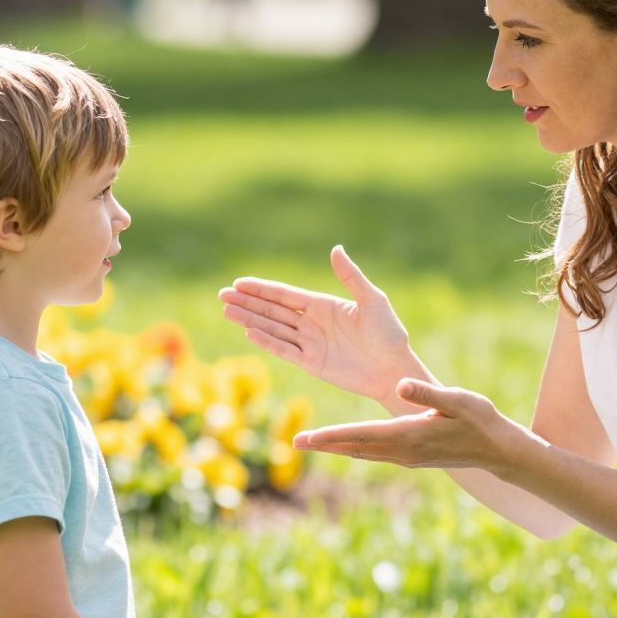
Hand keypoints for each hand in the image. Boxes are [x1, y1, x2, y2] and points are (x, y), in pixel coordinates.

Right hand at [219, 246, 421, 403]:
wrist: (394, 369)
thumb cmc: (389, 334)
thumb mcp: (372, 300)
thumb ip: (351, 277)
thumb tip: (336, 248)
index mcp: (323, 305)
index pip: (285, 295)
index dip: (262, 288)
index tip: (239, 283)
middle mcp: (312, 323)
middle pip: (273, 310)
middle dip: (248, 302)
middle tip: (222, 295)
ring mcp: (310, 343)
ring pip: (273, 328)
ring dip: (250, 320)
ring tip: (227, 311)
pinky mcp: (312, 363)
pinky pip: (284, 350)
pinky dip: (267, 342)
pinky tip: (249, 332)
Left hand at [293, 378, 532, 475]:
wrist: (498, 451)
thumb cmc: (481, 420)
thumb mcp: (457, 400)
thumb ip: (427, 392)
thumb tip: (401, 384)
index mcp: (408, 434)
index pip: (360, 435)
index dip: (330, 436)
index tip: (304, 438)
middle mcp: (402, 451)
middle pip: (354, 448)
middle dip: (324, 445)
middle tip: (294, 443)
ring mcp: (406, 457)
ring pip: (363, 453)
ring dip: (337, 448)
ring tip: (312, 443)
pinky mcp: (412, 458)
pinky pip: (375, 454)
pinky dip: (355, 448)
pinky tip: (346, 445)